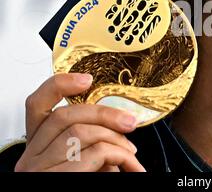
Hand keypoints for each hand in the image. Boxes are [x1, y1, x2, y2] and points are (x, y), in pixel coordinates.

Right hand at [15, 73, 145, 171]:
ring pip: (81, 133)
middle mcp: (31, 157)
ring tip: (132, 154)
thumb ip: (89, 142)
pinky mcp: (58, 180)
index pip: (36, 105)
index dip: (60, 85)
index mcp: (37, 146)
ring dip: (117, 140)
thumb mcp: (82, 162)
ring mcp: (40, 171)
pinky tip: (131, 166)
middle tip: (130, 121)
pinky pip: (95, 154)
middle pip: (65, 116)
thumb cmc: (84, 181)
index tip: (87, 79)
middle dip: (105, 113)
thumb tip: (118, 123)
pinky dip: (121, 156)